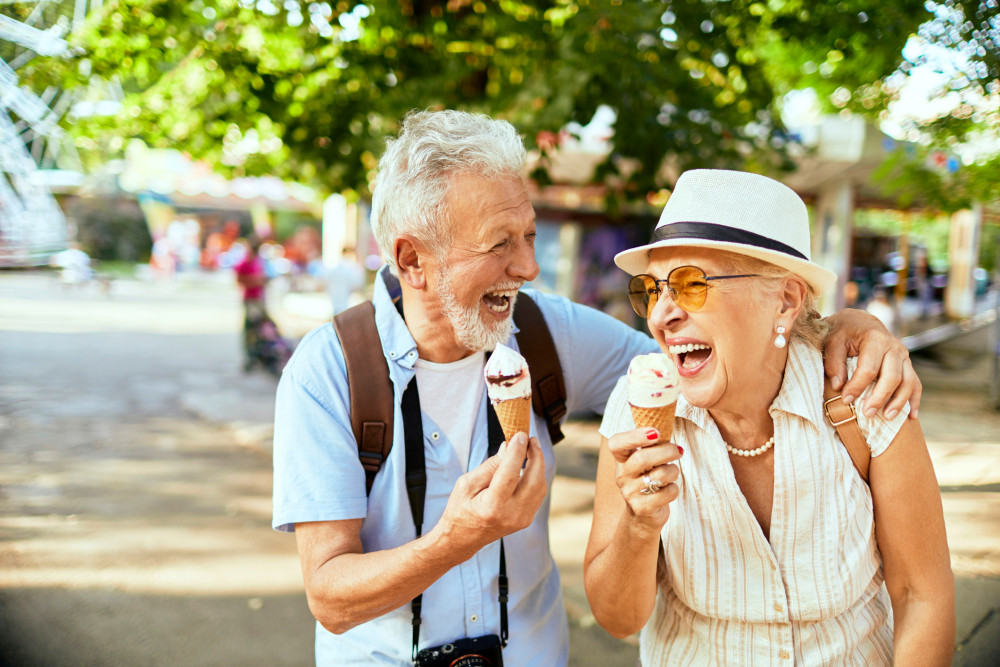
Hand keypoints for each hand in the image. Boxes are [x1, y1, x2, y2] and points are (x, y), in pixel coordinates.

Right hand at [434, 432, 546, 559]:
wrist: (462, 538)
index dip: (518, 451)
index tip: (521, 435)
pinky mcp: (525, 520)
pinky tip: (529, 465)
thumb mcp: (467, 484)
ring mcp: (521, 519)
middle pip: (534, 480)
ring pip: (539, 487)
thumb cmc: (460, 509)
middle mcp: (511, 515)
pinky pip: (537, 494)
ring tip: (530, 449)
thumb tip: (508, 447)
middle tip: (530, 439)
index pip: (511, 474)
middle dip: (536, 456)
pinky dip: (536, 477)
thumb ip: (490, 466)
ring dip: (538, 465)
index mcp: (492, 506)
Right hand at [606, 428, 682, 532]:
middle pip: (642, 458)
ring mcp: (629, 493)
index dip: (635, 436)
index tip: (655, 432)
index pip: (616, 444)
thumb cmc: (649, 479)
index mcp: (622, 460)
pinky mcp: (641, 508)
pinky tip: (668, 490)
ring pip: (659, 475)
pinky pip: (667, 493)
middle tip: (678, 450)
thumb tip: (667, 422)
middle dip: (666, 451)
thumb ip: (652, 444)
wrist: (643, 514)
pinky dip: (674, 489)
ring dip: (673, 471)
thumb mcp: (646, 461)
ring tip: (672, 473)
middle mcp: (622, 476)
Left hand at [824, 309, 922, 419]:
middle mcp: (894, 347)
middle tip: (866, 414)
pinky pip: (915, 384)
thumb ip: (834, 362)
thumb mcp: (833, 341)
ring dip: (899, 402)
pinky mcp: (907, 365)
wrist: (860, 322)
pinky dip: (914, 401)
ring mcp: (904, 356)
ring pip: (908, 382)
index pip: (869, 368)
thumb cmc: (844, 332)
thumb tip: (839, 386)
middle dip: (880, 398)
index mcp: (875, 338)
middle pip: (892, 377)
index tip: (845, 400)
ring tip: (886, 418)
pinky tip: (911, 417)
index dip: (857, 386)